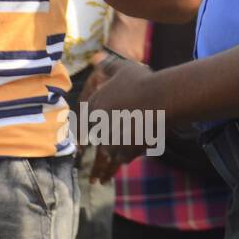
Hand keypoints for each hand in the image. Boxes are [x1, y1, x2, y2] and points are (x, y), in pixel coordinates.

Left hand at [80, 53, 163, 172]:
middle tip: (87, 174)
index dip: (81, 138)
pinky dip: (117, 168)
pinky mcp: (129, 148)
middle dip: (91, 162)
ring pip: (105, 160)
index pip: (83, 126)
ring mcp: (114, 138)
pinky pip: (122, 160)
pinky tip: (115, 175)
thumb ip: (109, 65)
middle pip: (93, 147)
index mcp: (95, 106)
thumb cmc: (142, 80)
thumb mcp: (123, 68)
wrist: (160, 97)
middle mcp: (100, 124)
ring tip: (98, 182)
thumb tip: (97, 57)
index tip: (79, 149)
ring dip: (101, 172)